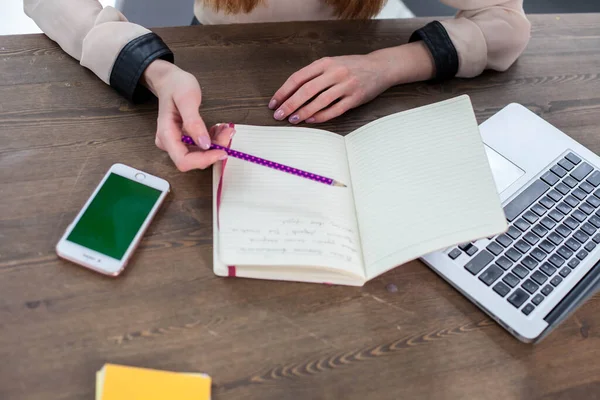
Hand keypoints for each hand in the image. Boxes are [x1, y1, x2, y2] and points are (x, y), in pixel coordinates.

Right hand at [142, 60, 228, 170]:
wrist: (170, 80)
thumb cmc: (176, 86)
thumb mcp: (186, 99)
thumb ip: (194, 122)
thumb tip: (204, 144)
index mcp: (166, 134)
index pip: (183, 160)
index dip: (204, 160)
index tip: (222, 150)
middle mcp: (169, 143)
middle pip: (194, 159)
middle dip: (214, 150)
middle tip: (228, 132)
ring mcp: (176, 143)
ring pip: (200, 155)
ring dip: (216, 144)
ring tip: (225, 128)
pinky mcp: (184, 140)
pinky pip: (201, 148)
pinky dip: (213, 141)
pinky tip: (218, 129)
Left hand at [268, 42, 435, 123]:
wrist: (380, 67)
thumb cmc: (352, 67)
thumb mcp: (332, 64)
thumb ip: (314, 75)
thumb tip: (290, 93)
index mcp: (325, 62)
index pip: (298, 77)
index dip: (283, 91)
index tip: (274, 102)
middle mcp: (335, 72)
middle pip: (306, 90)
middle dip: (289, 104)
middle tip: (278, 115)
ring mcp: (346, 85)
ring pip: (319, 101)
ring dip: (303, 112)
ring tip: (292, 120)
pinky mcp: (355, 98)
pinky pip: (334, 110)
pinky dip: (320, 116)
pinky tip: (310, 120)